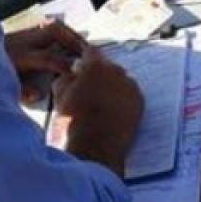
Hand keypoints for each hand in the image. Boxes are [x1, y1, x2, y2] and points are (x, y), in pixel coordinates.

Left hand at [4, 19, 86, 103]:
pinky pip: (45, 26)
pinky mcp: (21, 31)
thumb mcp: (3, 86)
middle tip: (88, 52)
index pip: (47, 57)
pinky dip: (60, 32)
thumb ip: (21, 91)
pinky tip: (69, 40)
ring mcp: (21, 33)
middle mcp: (21, 40)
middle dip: (73, 41)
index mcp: (17, 56)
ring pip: (51, 25)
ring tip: (83, 45)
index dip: (64, 64)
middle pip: (53, 32)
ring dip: (69, 34)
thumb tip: (37, 94)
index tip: (78, 72)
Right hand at [53, 45, 143, 177]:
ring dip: (112, 86)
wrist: (96, 149)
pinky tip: (113, 112)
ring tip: (102, 104)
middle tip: (90, 90)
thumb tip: (71, 74)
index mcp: (95, 67)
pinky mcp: (140, 102)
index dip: (85, 58)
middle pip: (108, 66)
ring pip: (120, 80)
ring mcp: (131, 87)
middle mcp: (117, 72)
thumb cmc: (75, 123)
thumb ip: (65, 79)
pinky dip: (123, 99)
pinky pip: (130, 94)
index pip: (91, 51)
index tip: (82, 65)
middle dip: (99, 74)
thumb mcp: (60, 97)